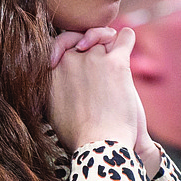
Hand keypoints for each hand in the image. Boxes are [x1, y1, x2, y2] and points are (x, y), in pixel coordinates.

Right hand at [48, 27, 139, 151]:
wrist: (98, 144)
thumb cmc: (78, 135)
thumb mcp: (52, 111)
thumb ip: (53, 91)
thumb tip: (57, 84)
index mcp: (51, 72)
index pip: (59, 45)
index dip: (68, 48)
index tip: (76, 54)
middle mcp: (69, 60)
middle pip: (80, 37)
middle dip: (88, 41)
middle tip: (94, 48)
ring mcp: (92, 59)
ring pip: (102, 36)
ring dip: (108, 41)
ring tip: (114, 49)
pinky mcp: (116, 63)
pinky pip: (124, 38)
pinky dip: (128, 38)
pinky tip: (129, 39)